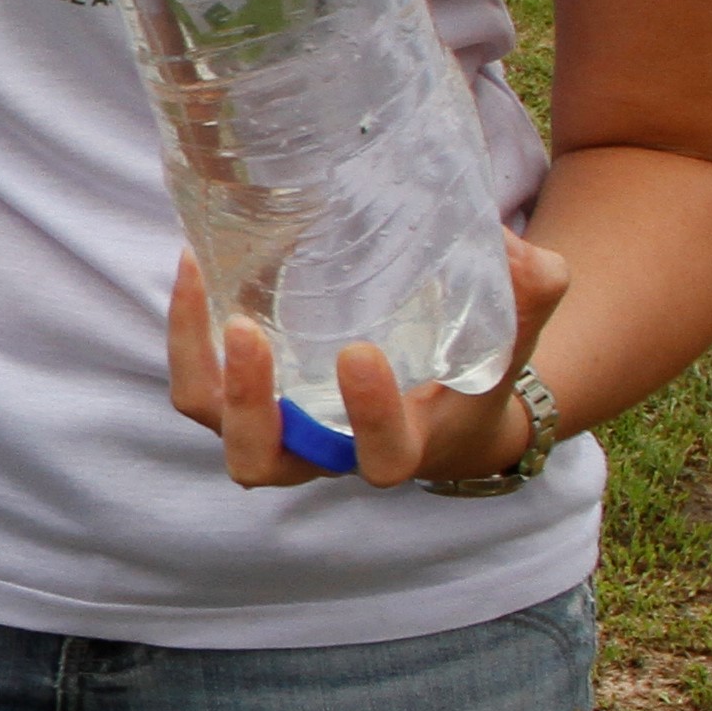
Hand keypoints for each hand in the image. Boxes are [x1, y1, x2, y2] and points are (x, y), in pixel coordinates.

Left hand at [168, 229, 573, 490]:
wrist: (437, 407)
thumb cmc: (471, 375)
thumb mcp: (508, 344)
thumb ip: (527, 298)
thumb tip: (515, 249)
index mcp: (394, 452)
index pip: (377, 455)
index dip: (367, 415)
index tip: (361, 353)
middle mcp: (321, 453)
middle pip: (260, 461)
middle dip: (248, 404)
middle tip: (248, 332)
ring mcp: (273, 430)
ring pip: (209, 417)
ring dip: (195, 357)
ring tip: (200, 276)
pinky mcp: (240, 397)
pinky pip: (196, 377)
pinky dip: (185, 327)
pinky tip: (194, 261)